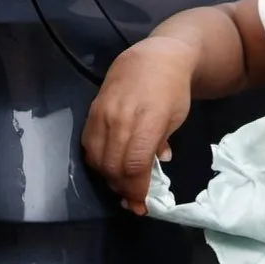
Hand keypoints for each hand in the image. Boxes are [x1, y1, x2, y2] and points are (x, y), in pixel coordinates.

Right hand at [82, 37, 195, 214]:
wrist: (153, 58)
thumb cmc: (173, 89)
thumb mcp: (177, 117)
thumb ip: (162, 142)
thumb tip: (155, 166)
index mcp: (147, 120)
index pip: (135, 164)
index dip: (136, 189)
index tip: (141, 205)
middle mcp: (120, 118)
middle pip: (113, 166)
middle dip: (122, 188)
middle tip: (132, 199)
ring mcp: (103, 114)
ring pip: (96, 159)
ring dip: (108, 177)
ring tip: (122, 184)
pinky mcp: (91, 112)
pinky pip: (87, 145)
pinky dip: (97, 161)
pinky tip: (109, 166)